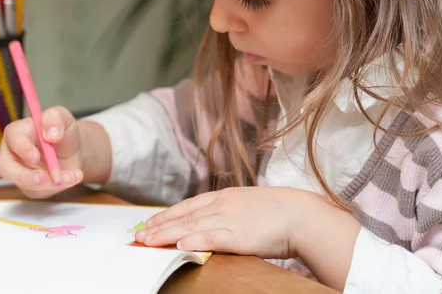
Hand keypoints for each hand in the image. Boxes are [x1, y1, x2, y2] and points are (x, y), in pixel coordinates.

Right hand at [0, 106, 82, 198]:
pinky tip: (72, 178)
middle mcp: (12, 154)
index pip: (13, 140)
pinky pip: (38, 191)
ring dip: (49, 183)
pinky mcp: (29, 186)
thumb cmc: (63, 131)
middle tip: (45, 178)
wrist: (73, 150)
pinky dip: (56, 187)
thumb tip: (50, 134)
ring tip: (73, 176)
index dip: (22, 149)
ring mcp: (19, 172)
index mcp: (17, 133)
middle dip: (25, 176)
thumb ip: (55, 118)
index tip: (35, 156)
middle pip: (7, 168)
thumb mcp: (64, 117)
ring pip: (25, 183)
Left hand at [134, 186, 322, 258]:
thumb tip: (218, 221)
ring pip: (191, 226)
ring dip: (167, 234)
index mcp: (227, 196)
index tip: (152, 221)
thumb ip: (233, 211)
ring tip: (148, 241)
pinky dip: (193, 241)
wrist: (302, 214)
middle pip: (184, 215)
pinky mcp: (238, 234)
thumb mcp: (252, 205)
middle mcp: (224, 204)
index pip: (190, 204)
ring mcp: (230, 218)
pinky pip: (210, 237)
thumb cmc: (281, 211)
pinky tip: (178, 246)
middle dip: (160, 225)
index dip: (168, 214)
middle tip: (139, 234)